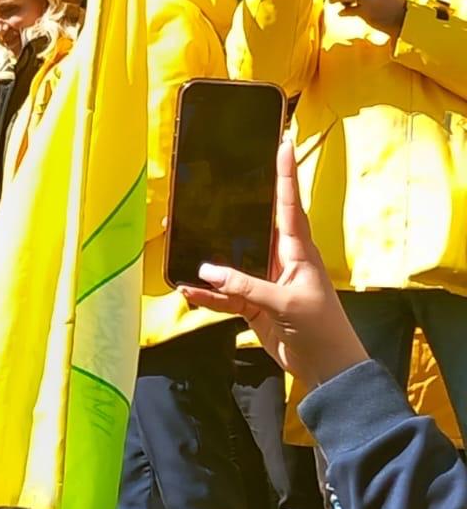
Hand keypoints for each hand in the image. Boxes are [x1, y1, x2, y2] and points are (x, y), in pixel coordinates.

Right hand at [179, 139, 367, 385]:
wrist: (327, 366)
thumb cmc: (319, 327)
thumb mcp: (284, 303)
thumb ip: (244, 285)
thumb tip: (205, 269)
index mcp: (298, 250)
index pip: (289, 204)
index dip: (284, 174)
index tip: (282, 142)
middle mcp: (280, 259)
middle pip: (252, 228)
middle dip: (232, 209)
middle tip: (210, 186)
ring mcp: (265, 282)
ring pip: (231, 263)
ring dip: (209, 258)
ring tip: (181, 240)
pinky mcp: (254, 304)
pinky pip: (224, 293)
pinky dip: (207, 293)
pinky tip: (186, 289)